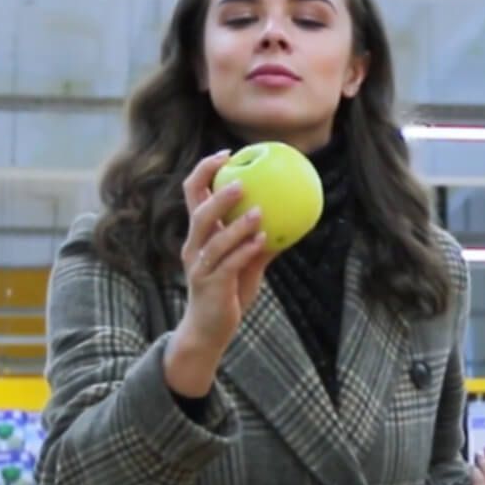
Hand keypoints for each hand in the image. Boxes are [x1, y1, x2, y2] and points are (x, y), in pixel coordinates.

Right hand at [164, 149, 276, 395]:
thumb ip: (259, 241)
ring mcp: (199, 266)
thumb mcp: (246, 263)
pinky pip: (228, 264)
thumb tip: (291, 219)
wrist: (209, 330)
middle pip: (199, 212)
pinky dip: (245, 250)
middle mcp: (194, 247)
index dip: (205, 170)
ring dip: (237, 224)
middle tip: (241, 181)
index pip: (193, 194)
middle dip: (218, 195)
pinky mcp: (210, 285)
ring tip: (258, 211)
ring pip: (214, 239)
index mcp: (199, 235)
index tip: (227, 154)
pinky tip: (264, 240)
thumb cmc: (227, 293)